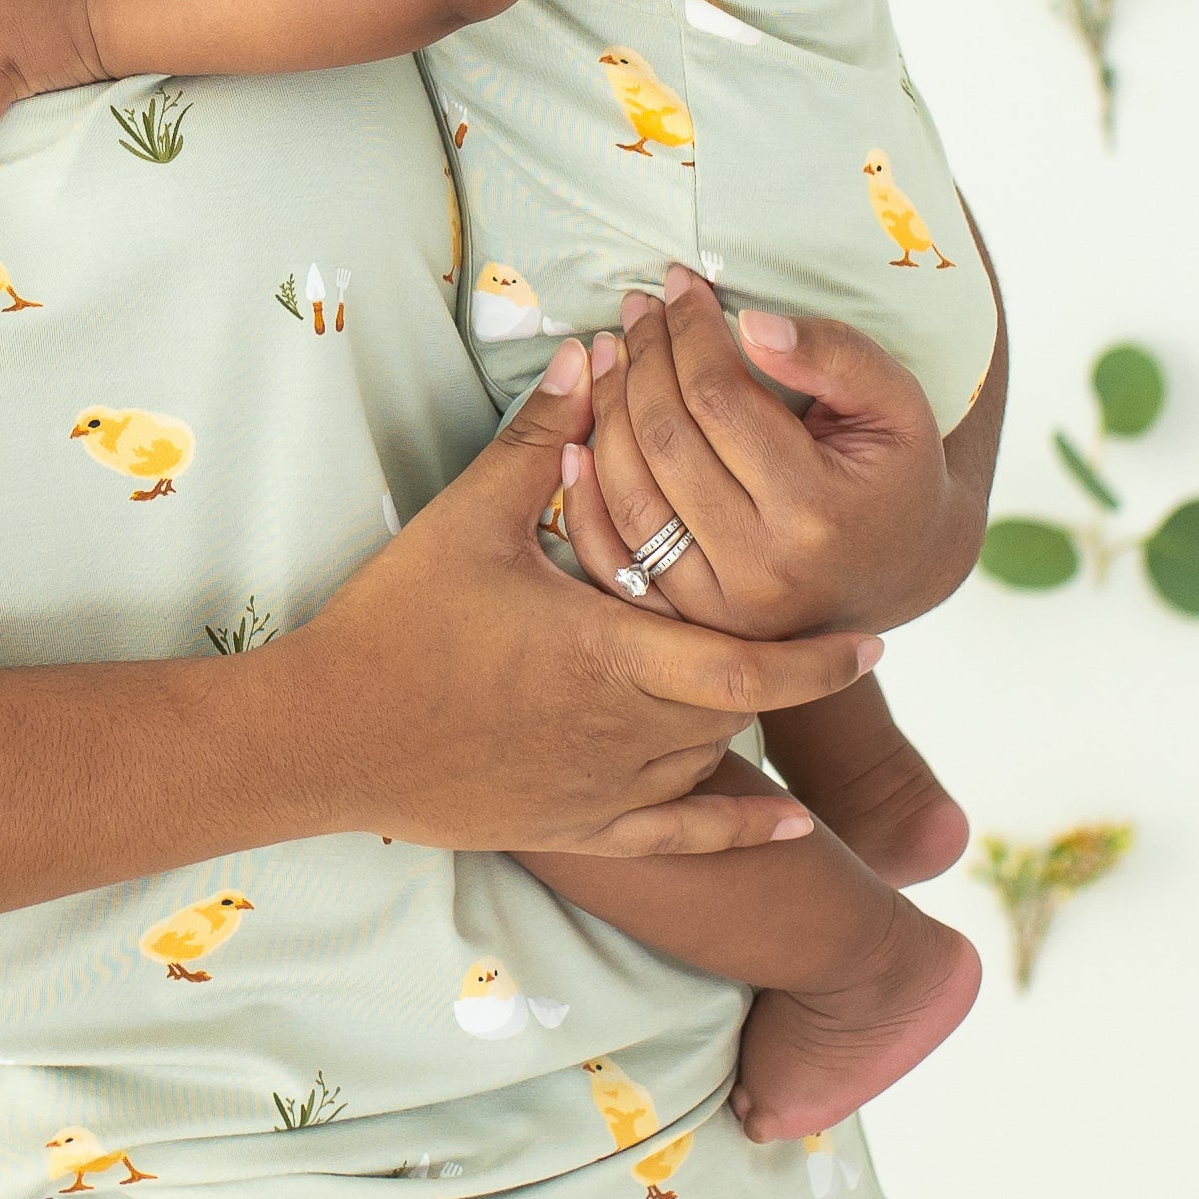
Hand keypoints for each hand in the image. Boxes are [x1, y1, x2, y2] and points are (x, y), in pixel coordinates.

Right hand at [268, 343, 879, 859]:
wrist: (326, 733)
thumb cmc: (396, 621)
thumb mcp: (469, 519)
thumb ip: (540, 440)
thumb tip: (593, 359)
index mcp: (611, 654)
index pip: (747, 666)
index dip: (816, 658)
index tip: (871, 636)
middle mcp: (624, 733)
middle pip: (737, 709)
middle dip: (776, 673)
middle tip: (818, 638)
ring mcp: (603, 791)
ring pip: (710, 761)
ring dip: (743, 722)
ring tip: (770, 681)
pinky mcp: (577, 828)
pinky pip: (679, 839)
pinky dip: (742, 830)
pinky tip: (792, 824)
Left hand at [551, 268, 982, 639]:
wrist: (898, 566)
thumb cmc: (895, 469)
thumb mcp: (895, 401)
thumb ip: (833, 355)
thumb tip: (750, 323)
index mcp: (817, 512)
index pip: (720, 399)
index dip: (690, 332)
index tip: (680, 285)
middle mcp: (763, 569)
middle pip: (667, 441)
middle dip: (642, 360)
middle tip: (636, 310)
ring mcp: (719, 606)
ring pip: (630, 493)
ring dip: (606, 411)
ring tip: (609, 353)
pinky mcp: (688, 620)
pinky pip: (613, 553)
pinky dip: (584, 493)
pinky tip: (576, 435)